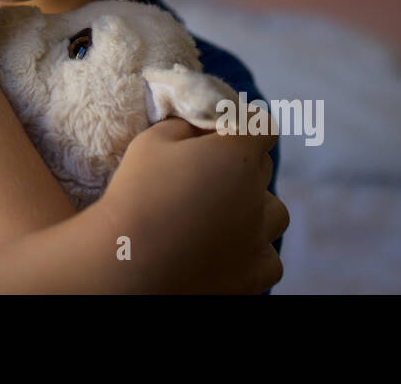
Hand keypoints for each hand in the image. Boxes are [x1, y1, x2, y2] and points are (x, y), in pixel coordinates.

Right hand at [93, 113, 287, 293]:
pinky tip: (225, 251)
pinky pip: (269, 257)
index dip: (242, 124)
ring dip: (254, 209)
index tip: (222, 131)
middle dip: (240, 164)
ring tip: (220, 216)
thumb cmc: (135, 197)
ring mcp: (260, 239)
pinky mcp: (255, 276)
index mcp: (237, 156)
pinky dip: (253, 252)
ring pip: (274, 213)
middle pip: (263, 168)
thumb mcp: (151, 141)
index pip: (261, 125)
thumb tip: (200, 128)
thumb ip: (185, 126)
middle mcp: (258, 195)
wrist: (126, 266)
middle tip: (205, 174)